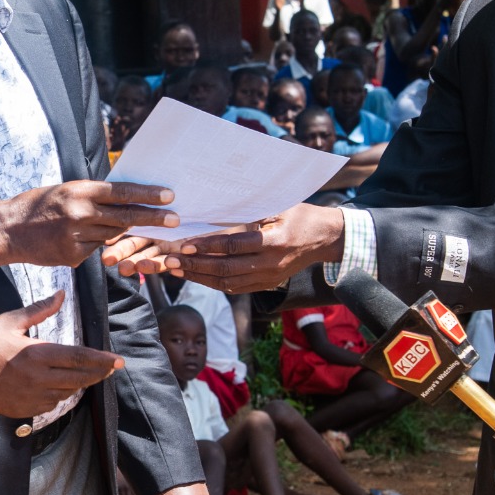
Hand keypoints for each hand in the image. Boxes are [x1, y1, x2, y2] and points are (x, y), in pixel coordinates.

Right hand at [0, 181, 176, 269]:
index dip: (148, 195)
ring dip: (126, 233)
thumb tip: (122, 197)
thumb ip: (92, 195)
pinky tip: (88, 239)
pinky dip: (98, 244)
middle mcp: (81, 213)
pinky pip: (97, 250)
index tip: (169, 196)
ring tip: (142, 229)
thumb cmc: (38, 205)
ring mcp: (78, 236)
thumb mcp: (66, 190)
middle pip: (126, 217)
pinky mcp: (74, 256)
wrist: (8, 230)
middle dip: (153, 219)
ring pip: (113, 236)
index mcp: (80, 191)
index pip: (122, 192)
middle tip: (175, 219)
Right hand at [0, 291, 124, 417]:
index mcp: (36, 354)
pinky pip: (52, 405)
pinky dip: (60, 396)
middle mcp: (38, 379)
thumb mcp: (9, 321)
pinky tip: (60, 387)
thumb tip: (61, 295)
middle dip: (98, 374)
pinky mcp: (23, 410)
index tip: (118, 361)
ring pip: (67, 393)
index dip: (102, 360)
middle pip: (79, 378)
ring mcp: (31, 398)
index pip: (79, 358)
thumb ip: (40, 310)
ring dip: (79, 384)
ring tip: (86, 375)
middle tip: (110, 369)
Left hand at [103, 204, 345, 293]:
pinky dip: (212, 283)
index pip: (233, 245)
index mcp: (274, 240)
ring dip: (198, 277)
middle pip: (226, 268)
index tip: (183, 244)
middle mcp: (270, 263)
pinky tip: (194, 275)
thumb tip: (213, 209)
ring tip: (175, 269)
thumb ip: (248, 212)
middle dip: (194, 265)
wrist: (324, 238)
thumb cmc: (299, 215)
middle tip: (170, 260)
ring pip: (227, 282)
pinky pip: (234, 288)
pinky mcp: (265, 285)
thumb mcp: (278, 206)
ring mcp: (268, 277)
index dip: (206, 246)